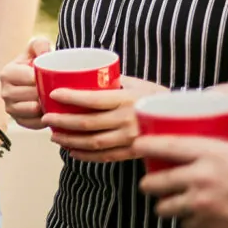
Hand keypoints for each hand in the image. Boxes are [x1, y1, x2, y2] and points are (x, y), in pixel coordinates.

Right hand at [0, 35, 52, 130]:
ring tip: (56, 101)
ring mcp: (10, 108)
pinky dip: (44, 120)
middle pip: (32, 95)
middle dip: (47, 93)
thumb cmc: (35, 62)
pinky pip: (34, 124)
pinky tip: (52, 112)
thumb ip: (40, 44)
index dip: (45, 79)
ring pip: (32, 110)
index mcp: (7, 73)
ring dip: (46, 107)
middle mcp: (4, 91)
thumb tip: (45, 53)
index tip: (56, 78)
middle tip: (60, 91)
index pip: (30, 78)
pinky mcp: (18, 121)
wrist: (32, 80)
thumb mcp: (36, 48)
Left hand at [44, 75, 166, 162]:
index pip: (93, 99)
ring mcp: (129, 139)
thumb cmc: (154, 95)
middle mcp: (126, 121)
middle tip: (45, 117)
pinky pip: (105, 156)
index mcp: (125, 100)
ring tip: (53, 134)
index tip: (53, 94)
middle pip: (88, 123)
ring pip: (93, 142)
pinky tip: (71, 151)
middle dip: (63, 121)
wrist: (181, 120)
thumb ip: (111, 81)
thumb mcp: (134, 83)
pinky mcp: (132, 152)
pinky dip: (85, 155)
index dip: (71, 97)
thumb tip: (82, 71)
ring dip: (70, 140)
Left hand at [137, 136, 227, 227]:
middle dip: (149, 183)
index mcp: (208, 153)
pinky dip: (189, 223)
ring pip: (166, 208)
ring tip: (166, 202)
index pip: (162, 145)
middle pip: (155, 182)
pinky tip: (193, 218)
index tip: (137, 144)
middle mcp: (201, 179)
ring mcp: (205, 206)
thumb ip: (219, 139)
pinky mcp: (212, 227)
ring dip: (165, 205)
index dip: (145, 145)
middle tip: (149, 182)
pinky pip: (188, 226)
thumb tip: (211, 111)